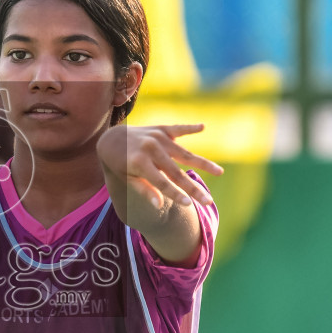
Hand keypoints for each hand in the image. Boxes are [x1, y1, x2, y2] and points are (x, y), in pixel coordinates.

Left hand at [97, 124, 222, 211]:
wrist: (112, 139)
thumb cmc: (120, 165)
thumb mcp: (126, 179)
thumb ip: (144, 190)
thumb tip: (160, 204)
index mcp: (139, 163)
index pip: (161, 183)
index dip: (175, 194)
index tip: (189, 205)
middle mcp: (150, 149)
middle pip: (176, 172)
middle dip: (193, 188)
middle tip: (208, 201)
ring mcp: (157, 137)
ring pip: (184, 153)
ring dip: (203, 163)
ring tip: (219, 172)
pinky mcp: (162, 129)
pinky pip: (179, 129)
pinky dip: (190, 128)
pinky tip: (202, 127)